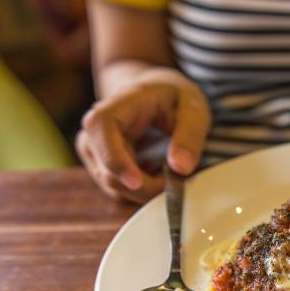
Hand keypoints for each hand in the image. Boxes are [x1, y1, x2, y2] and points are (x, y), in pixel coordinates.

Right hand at [75, 67, 209, 202]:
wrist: (159, 97)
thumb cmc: (174, 99)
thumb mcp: (193, 109)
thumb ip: (190, 135)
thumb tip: (180, 168)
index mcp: (118, 104)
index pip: (100, 127)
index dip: (114, 158)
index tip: (136, 182)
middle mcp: (96, 130)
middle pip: (109, 172)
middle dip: (146, 187)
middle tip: (180, 181)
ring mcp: (95, 152)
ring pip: (114, 189)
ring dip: (147, 191)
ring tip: (172, 174)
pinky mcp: (102, 169)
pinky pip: (120, 193)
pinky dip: (143, 192)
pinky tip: (158, 175)